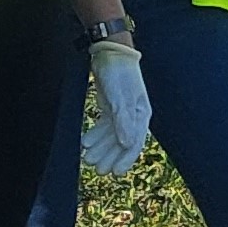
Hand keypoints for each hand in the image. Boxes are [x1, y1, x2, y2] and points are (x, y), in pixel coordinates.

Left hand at [84, 39, 151, 176]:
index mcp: (141, 114)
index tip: (115, 173)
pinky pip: (104, 126)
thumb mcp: (121, 99)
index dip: (125, 159)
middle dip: (110, 156)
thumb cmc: (119, 74)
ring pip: (111, 135)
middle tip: (97, 170)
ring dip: (101, 148)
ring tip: (88, 159)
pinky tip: (86, 143)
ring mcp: (122, 112)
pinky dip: (95, 135)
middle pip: (122, 142)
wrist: (109, 53)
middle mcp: (133, 115)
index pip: (135, 142)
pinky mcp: (111, 107)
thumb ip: (124, 122)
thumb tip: (127, 144)